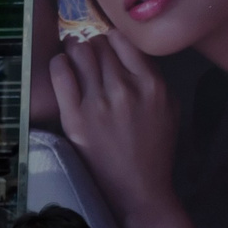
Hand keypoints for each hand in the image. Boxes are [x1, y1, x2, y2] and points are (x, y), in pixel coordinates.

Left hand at [48, 30, 197, 227]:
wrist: (138, 188)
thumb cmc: (155, 149)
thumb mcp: (169, 107)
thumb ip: (153, 78)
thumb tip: (130, 54)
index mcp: (152, 84)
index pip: (124, 41)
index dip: (111, 40)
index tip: (105, 46)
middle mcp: (125, 89)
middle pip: (100, 46)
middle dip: (91, 45)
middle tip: (86, 50)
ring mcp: (99, 103)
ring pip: (80, 54)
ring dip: (74, 49)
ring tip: (71, 52)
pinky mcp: (76, 118)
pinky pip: (61, 76)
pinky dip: (58, 64)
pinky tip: (60, 64)